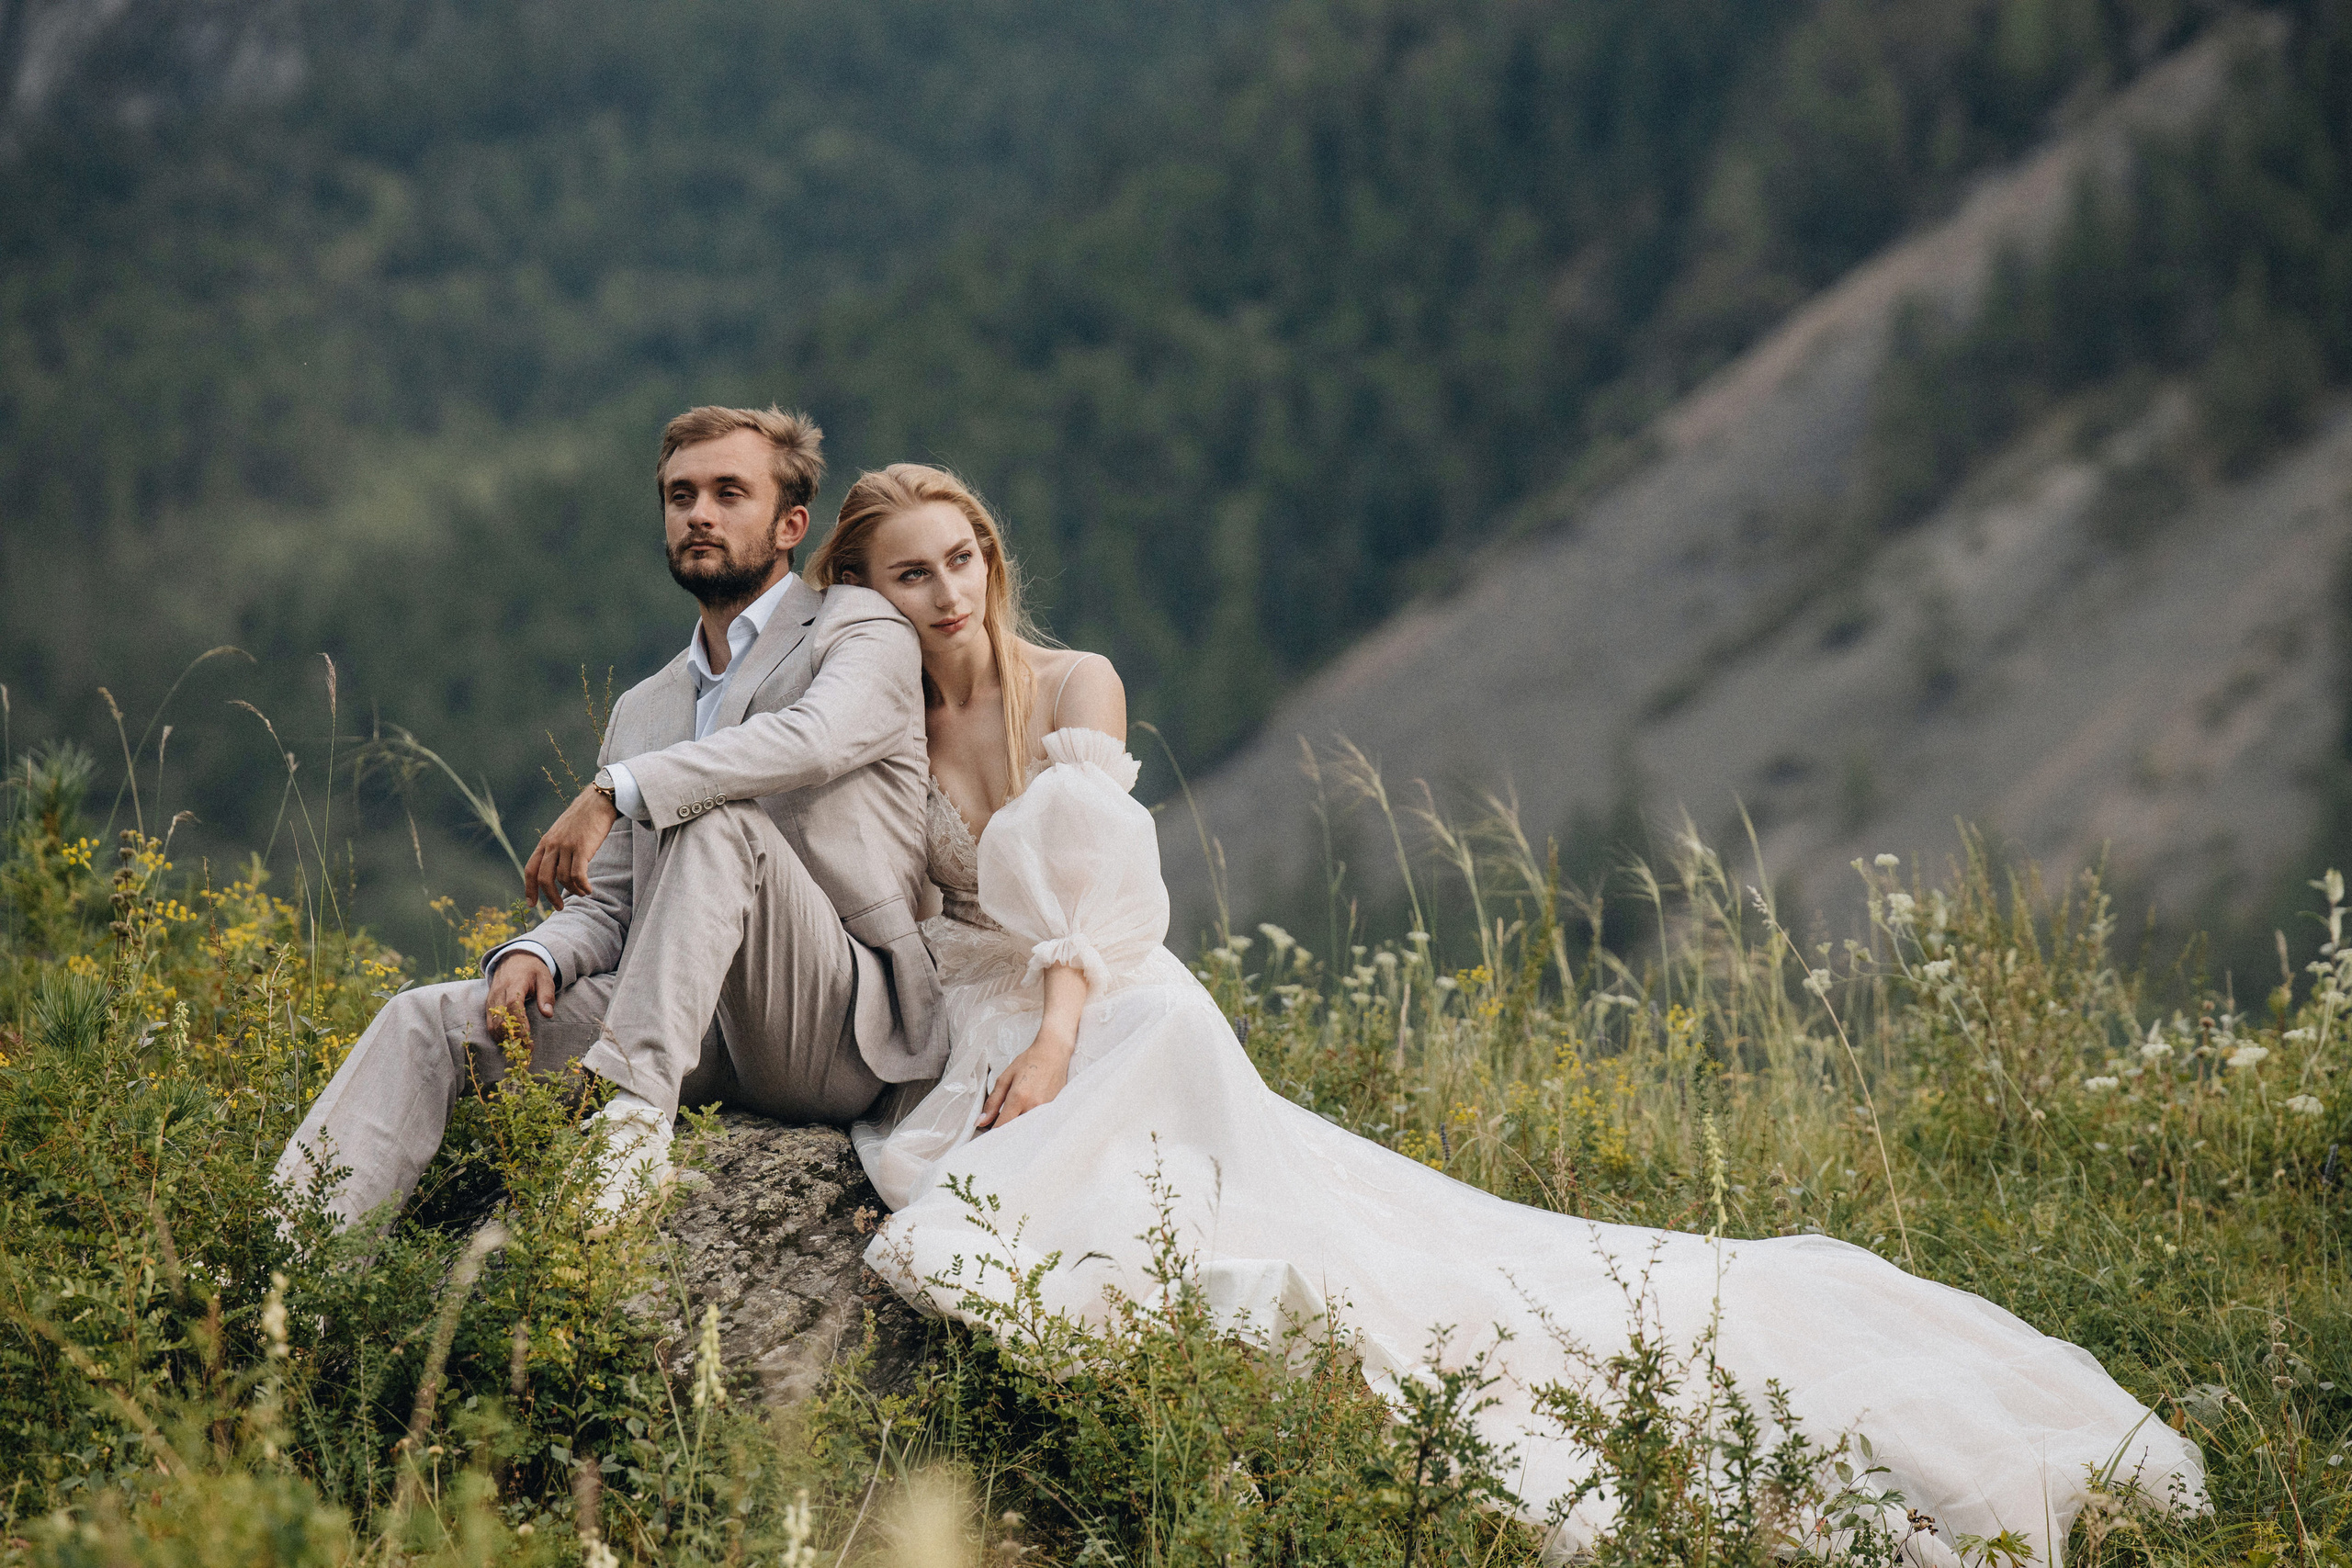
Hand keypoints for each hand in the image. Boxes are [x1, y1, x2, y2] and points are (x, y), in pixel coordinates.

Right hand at [486, 950, 553, 1042]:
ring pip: (493, 1023)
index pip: (513, 1005)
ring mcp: (491, 999)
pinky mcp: (488, 1005)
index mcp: (514, 983)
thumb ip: (546, 995)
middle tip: (527, 1050)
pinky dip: (497, 1035)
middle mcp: (499, 992)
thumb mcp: (544, 977)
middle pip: (501, 1018)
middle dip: (513, 1037)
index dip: (519, 1023)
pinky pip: (489, 1023)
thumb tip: (548, 1014)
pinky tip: (509, 1043)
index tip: (528, 1038)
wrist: (513, 959)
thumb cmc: (532, 970)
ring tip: (519, 1049)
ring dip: (504, 1039)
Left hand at [525, 785, 619, 908]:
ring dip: (573, 891)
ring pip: (563, 878)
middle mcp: (553, 845)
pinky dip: (583, 886)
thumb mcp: (562, 832)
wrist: (598, 802)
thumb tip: (556, 871)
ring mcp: (567, 846)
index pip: (530, 869)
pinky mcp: (582, 848)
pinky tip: (589, 889)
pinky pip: (578, 874)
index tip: (531, 904)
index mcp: (545, 842)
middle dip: (550, 897)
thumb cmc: (583, 819)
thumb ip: (556, 849)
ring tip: (583, 893)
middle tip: (559, 907)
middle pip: (543, 878)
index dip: (529, 889)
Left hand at [976, 1027, 1074, 1131]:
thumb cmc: (1028, 1062)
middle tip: (1001, 1128)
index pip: (1003, 1126)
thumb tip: (981, 1121)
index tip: (989, 1134)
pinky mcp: (1055, 1109)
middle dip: (1007, 1133)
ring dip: (1020, 1130)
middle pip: (1016, 1131)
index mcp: (1019, 1097)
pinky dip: (1032, 1125)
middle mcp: (1034, 1106)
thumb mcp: (1005, 1079)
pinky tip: (1028, 1117)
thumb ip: (992, 1102)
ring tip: (1016, 1121)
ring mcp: (1047, 1109)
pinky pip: (1040, 1124)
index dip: (994, 1133)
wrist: (1053, 1053)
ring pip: (1029, 1129)